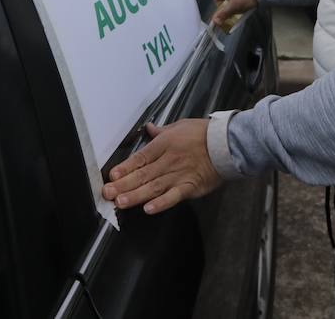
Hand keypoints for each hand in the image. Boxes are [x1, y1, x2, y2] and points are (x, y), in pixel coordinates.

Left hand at [102, 119, 221, 214]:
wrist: (227, 143)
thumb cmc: (203, 133)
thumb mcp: (180, 125)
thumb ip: (162, 130)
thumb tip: (149, 128)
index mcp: (164, 144)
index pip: (140, 158)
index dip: (125, 168)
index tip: (112, 175)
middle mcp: (168, 160)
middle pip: (142, 175)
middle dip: (123, 185)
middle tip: (107, 193)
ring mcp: (179, 175)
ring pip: (153, 187)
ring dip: (136, 196)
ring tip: (121, 202)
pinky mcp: (190, 187)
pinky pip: (173, 196)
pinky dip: (161, 203)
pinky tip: (148, 209)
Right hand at [211, 0, 255, 27]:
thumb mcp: (233, 8)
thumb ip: (222, 15)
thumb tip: (215, 21)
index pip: (217, 0)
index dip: (223, 9)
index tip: (229, 14)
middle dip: (231, 5)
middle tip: (237, 10)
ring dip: (237, 1)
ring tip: (244, 6)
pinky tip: (248, 0)